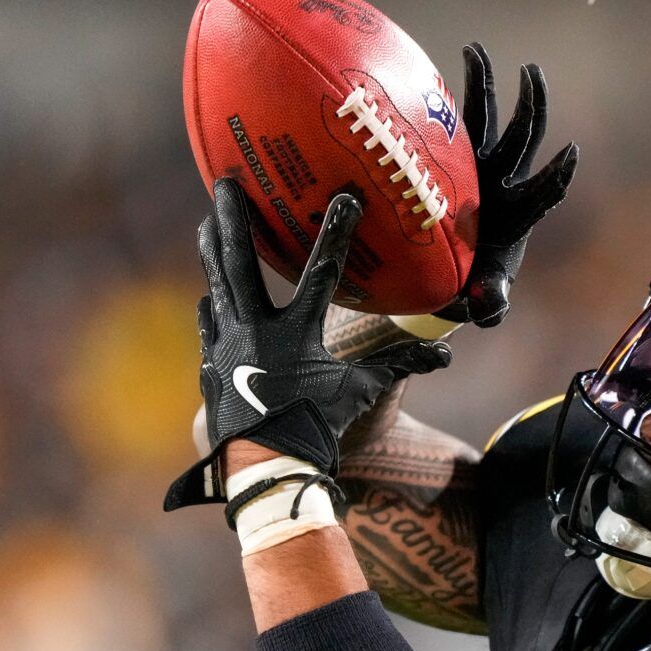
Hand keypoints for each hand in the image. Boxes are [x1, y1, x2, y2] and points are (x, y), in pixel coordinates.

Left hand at [164, 178, 450, 509]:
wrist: (265, 468)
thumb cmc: (317, 428)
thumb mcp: (359, 393)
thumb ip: (397, 366)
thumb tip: (443, 354)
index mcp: (297, 333)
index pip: (320, 273)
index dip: (336, 234)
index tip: (344, 198)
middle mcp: (255, 331)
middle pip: (241, 263)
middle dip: (235, 218)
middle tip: (225, 181)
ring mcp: (227, 346)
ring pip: (217, 285)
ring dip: (212, 249)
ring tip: (207, 220)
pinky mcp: (213, 366)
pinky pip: (211, 325)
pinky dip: (213, 306)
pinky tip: (208, 295)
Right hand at [448, 43, 579, 327]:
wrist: (457, 269)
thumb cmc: (475, 281)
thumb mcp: (483, 296)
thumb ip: (491, 302)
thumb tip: (490, 309)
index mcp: (518, 216)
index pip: (543, 193)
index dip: (557, 176)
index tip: (572, 153)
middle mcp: (507, 182)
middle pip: (527, 138)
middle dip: (533, 106)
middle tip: (533, 71)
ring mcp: (487, 166)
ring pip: (497, 120)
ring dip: (496, 85)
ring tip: (480, 51)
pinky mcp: (464, 157)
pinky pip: (468, 117)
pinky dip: (468, 87)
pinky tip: (463, 56)